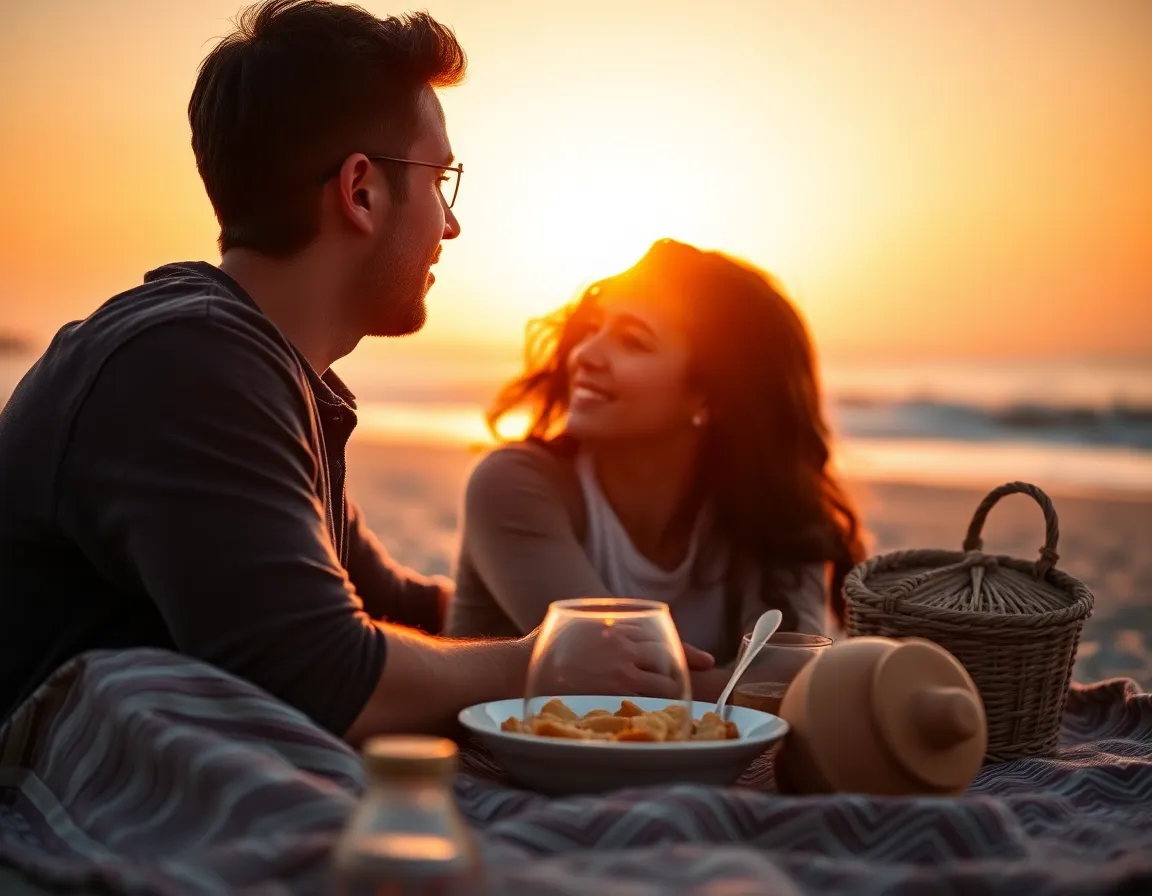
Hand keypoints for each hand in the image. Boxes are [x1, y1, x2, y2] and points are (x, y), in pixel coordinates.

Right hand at [540, 622, 714, 699]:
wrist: (518, 669)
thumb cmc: (540, 650)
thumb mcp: (571, 623)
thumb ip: (596, 621)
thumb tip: (614, 624)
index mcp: (613, 624)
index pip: (659, 635)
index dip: (684, 649)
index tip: (704, 660)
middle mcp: (622, 642)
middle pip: (667, 655)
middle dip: (684, 668)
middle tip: (697, 681)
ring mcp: (621, 667)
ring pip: (664, 678)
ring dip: (674, 689)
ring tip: (682, 703)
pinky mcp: (616, 690)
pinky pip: (651, 697)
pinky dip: (663, 705)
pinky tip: (666, 714)